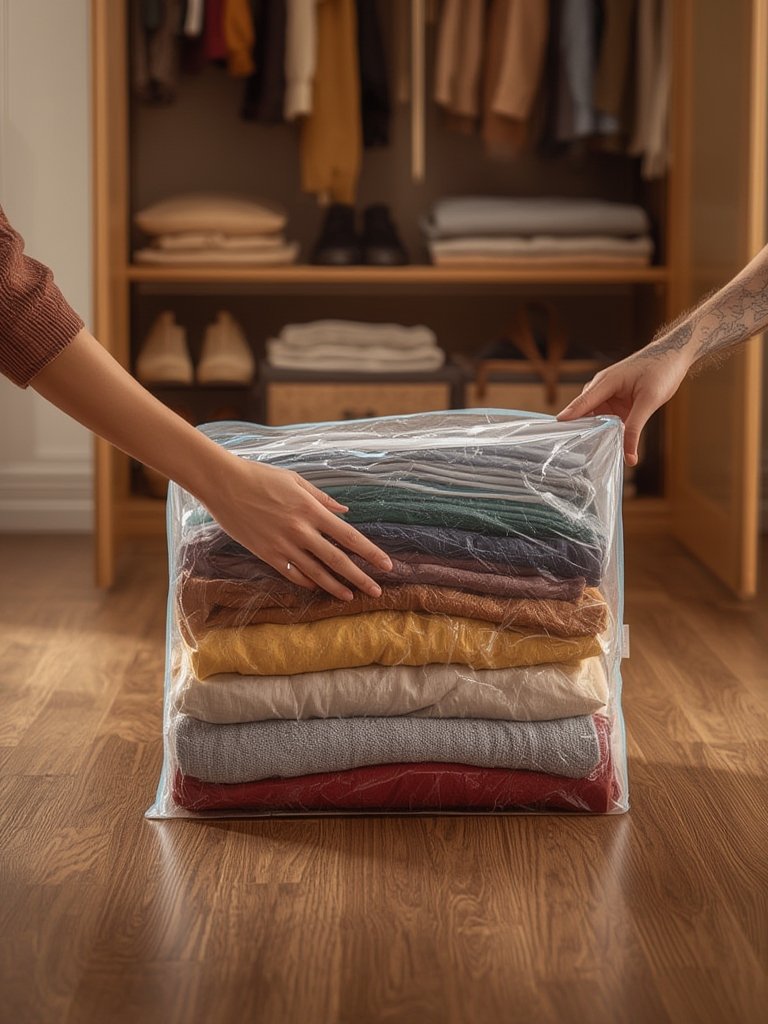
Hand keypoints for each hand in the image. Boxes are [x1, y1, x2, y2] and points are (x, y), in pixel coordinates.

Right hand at [201, 455, 392, 600]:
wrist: (223, 484)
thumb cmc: (259, 476)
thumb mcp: (295, 480)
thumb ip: (322, 498)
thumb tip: (344, 512)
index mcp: (311, 510)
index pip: (349, 536)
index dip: (370, 552)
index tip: (386, 564)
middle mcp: (300, 531)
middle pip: (337, 560)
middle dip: (360, 577)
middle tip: (377, 591)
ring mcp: (282, 545)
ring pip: (315, 572)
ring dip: (335, 586)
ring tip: (350, 597)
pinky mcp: (265, 553)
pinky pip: (291, 573)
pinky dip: (306, 582)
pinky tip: (317, 588)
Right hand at [557, 349, 690, 464]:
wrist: (674, 356)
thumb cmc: (661, 370)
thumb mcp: (649, 401)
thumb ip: (635, 428)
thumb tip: (629, 456)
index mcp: (606, 382)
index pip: (582, 403)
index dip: (569, 418)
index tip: (555, 433)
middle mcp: (602, 387)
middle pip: (584, 412)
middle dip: (579, 430)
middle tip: (574, 452)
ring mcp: (609, 394)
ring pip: (595, 417)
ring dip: (594, 431)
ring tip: (588, 453)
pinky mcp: (616, 401)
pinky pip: (605, 419)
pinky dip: (605, 430)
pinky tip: (606, 444)